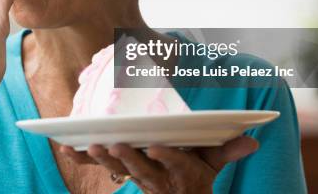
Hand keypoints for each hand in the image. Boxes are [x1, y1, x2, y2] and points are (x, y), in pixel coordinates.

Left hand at [59, 136, 258, 193]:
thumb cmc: (195, 175)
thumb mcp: (213, 166)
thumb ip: (227, 152)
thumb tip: (252, 140)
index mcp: (183, 171)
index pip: (176, 163)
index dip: (167, 156)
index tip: (157, 147)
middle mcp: (158, 177)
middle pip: (143, 169)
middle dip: (129, 157)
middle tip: (115, 145)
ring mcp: (138, 177)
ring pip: (120, 169)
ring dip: (104, 158)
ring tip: (90, 145)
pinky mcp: (122, 173)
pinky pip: (100, 167)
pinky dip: (82, 158)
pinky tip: (65, 147)